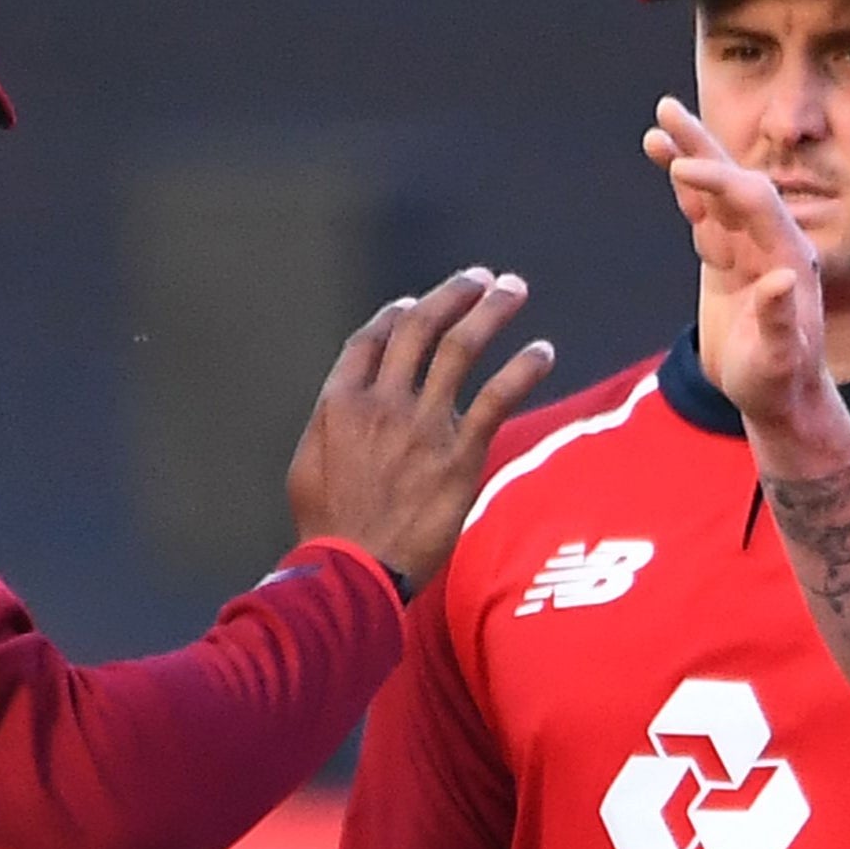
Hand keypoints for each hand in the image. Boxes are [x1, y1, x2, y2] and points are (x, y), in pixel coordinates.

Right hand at [286, 269, 554, 589]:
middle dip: (452, 293)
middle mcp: (382, 401)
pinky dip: (523, 369)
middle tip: (478, 277)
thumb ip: (330, 428)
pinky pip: (498, 396)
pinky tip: (541, 352)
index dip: (397, 315)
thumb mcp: (307, 468)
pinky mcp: (460, 453)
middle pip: (420, 327)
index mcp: (340, 402)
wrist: (355, 571)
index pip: (373, 339)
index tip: (416, 303)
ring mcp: (423, 424)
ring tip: (513, 288)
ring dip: (491, 311)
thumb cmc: (328, 530)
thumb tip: (344, 410)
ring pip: (461, 347)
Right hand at [642, 100, 828, 434]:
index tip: (681, 169)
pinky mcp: (726, 260)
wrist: (779, 396)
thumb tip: (780, 281)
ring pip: (714, 193)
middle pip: (733, 180)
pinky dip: (684, 190)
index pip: (752, 200)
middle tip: (667, 109)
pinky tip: (667, 165)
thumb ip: (779, 320)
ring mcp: (747, 248)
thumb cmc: (779, 383)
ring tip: (658, 127)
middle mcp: (770, 241)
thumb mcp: (777, 360)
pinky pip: (703, 215)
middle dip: (701, 146)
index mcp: (788, 254)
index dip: (718, 182)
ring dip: (687, 158)